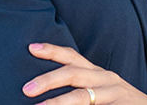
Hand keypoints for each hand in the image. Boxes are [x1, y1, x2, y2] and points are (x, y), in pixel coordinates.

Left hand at [22, 42, 146, 103]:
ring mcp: (114, 92)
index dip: (53, 51)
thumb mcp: (100, 91)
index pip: (73, 57)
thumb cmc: (119, 103)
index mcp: (97, 73)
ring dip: (59, 102)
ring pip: (83, 96)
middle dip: (49, 78)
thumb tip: (47, 93)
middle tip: (26, 88)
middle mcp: (105, 78)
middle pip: (74, 72)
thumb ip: (80, 89)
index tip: (31, 47)